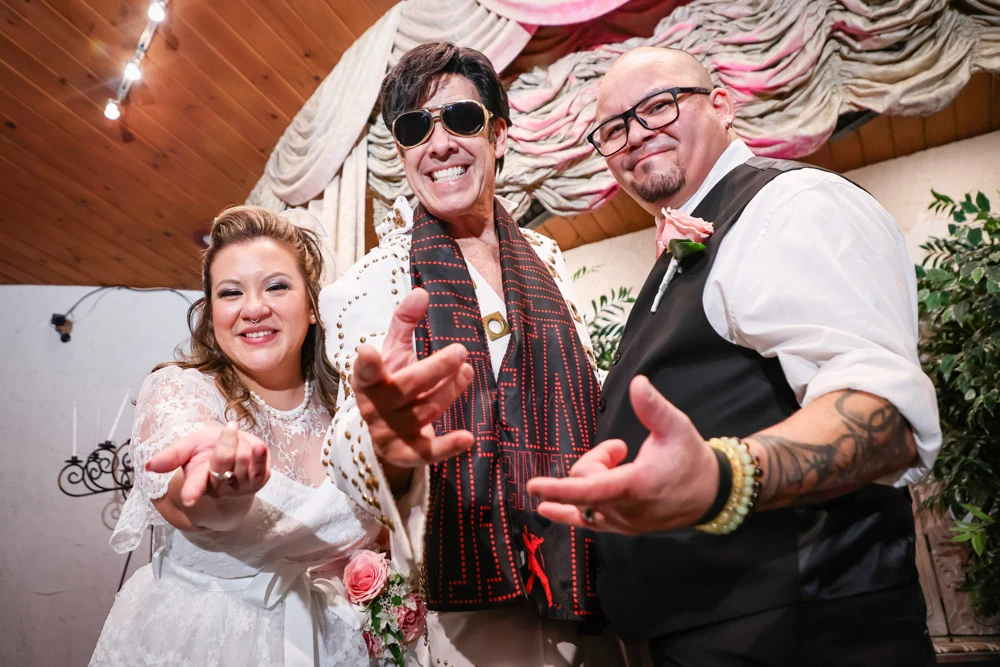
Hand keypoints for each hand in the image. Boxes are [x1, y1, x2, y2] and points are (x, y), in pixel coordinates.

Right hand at [146, 421, 270, 506]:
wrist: (236, 449)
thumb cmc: (208, 449)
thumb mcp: (189, 447)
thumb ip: (172, 455)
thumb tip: (148, 466)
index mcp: (198, 480)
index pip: (194, 487)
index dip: (192, 493)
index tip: (189, 501)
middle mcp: (219, 487)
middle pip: (223, 461)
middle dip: (226, 440)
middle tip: (228, 428)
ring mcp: (241, 486)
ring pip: (242, 459)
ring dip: (241, 442)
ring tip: (239, 442)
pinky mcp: (260, 481)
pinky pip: (261, 466)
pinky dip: (259, 453)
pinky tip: (257, 447)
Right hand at [352, 288, 474, 470]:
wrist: (385, 432)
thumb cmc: (390, 383)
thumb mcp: (393, 354)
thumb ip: (404, 323)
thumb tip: (421, 292)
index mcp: (368, 382)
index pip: (365, 373)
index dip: (366, 365)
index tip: (369, 351)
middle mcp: (376, 409)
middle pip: (406, 388)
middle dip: (434, 369)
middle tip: (460, 351)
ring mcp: (391, 433)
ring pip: (425, 411)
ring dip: (450, 391)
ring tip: (468, 370)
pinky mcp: (408, 453)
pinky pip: (428, 451)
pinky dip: (448, 446)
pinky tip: (468, 438)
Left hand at [526, 375, 718, 534]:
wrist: (710, 493)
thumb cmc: (690, 458)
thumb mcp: (676, 427)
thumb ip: (653, 407)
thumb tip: (637, 383)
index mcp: (635, 486)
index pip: (589, 490)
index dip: (559, 488)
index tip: (533, 485)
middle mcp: (624, 511)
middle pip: (583, 484)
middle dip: (594, 461)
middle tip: (620, 448)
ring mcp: (621, 523)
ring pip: (584, 499)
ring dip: (591, 478)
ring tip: (618, 463)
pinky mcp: (621, 528)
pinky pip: (586, 521)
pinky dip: (566, 512)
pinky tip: (545, 510)